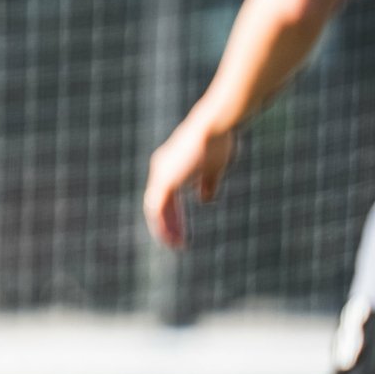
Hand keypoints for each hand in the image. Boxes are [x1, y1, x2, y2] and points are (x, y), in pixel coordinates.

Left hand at [143, 115, 236, 250]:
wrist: (214, 128)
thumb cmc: (218, 142)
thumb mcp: (214, 168)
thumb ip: (207, 184)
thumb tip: (205, 200)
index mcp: (171, 165)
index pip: (167, 195)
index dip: (175, 213)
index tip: (182, 228)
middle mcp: (162, 169)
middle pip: (160, 203)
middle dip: (169, 224)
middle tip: (177, 242)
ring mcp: (161, 174)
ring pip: (156, 209)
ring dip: (165, 228)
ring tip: (175, 245)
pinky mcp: (164, 181)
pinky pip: (157, 209)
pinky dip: (163, 225)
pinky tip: (170, 237)